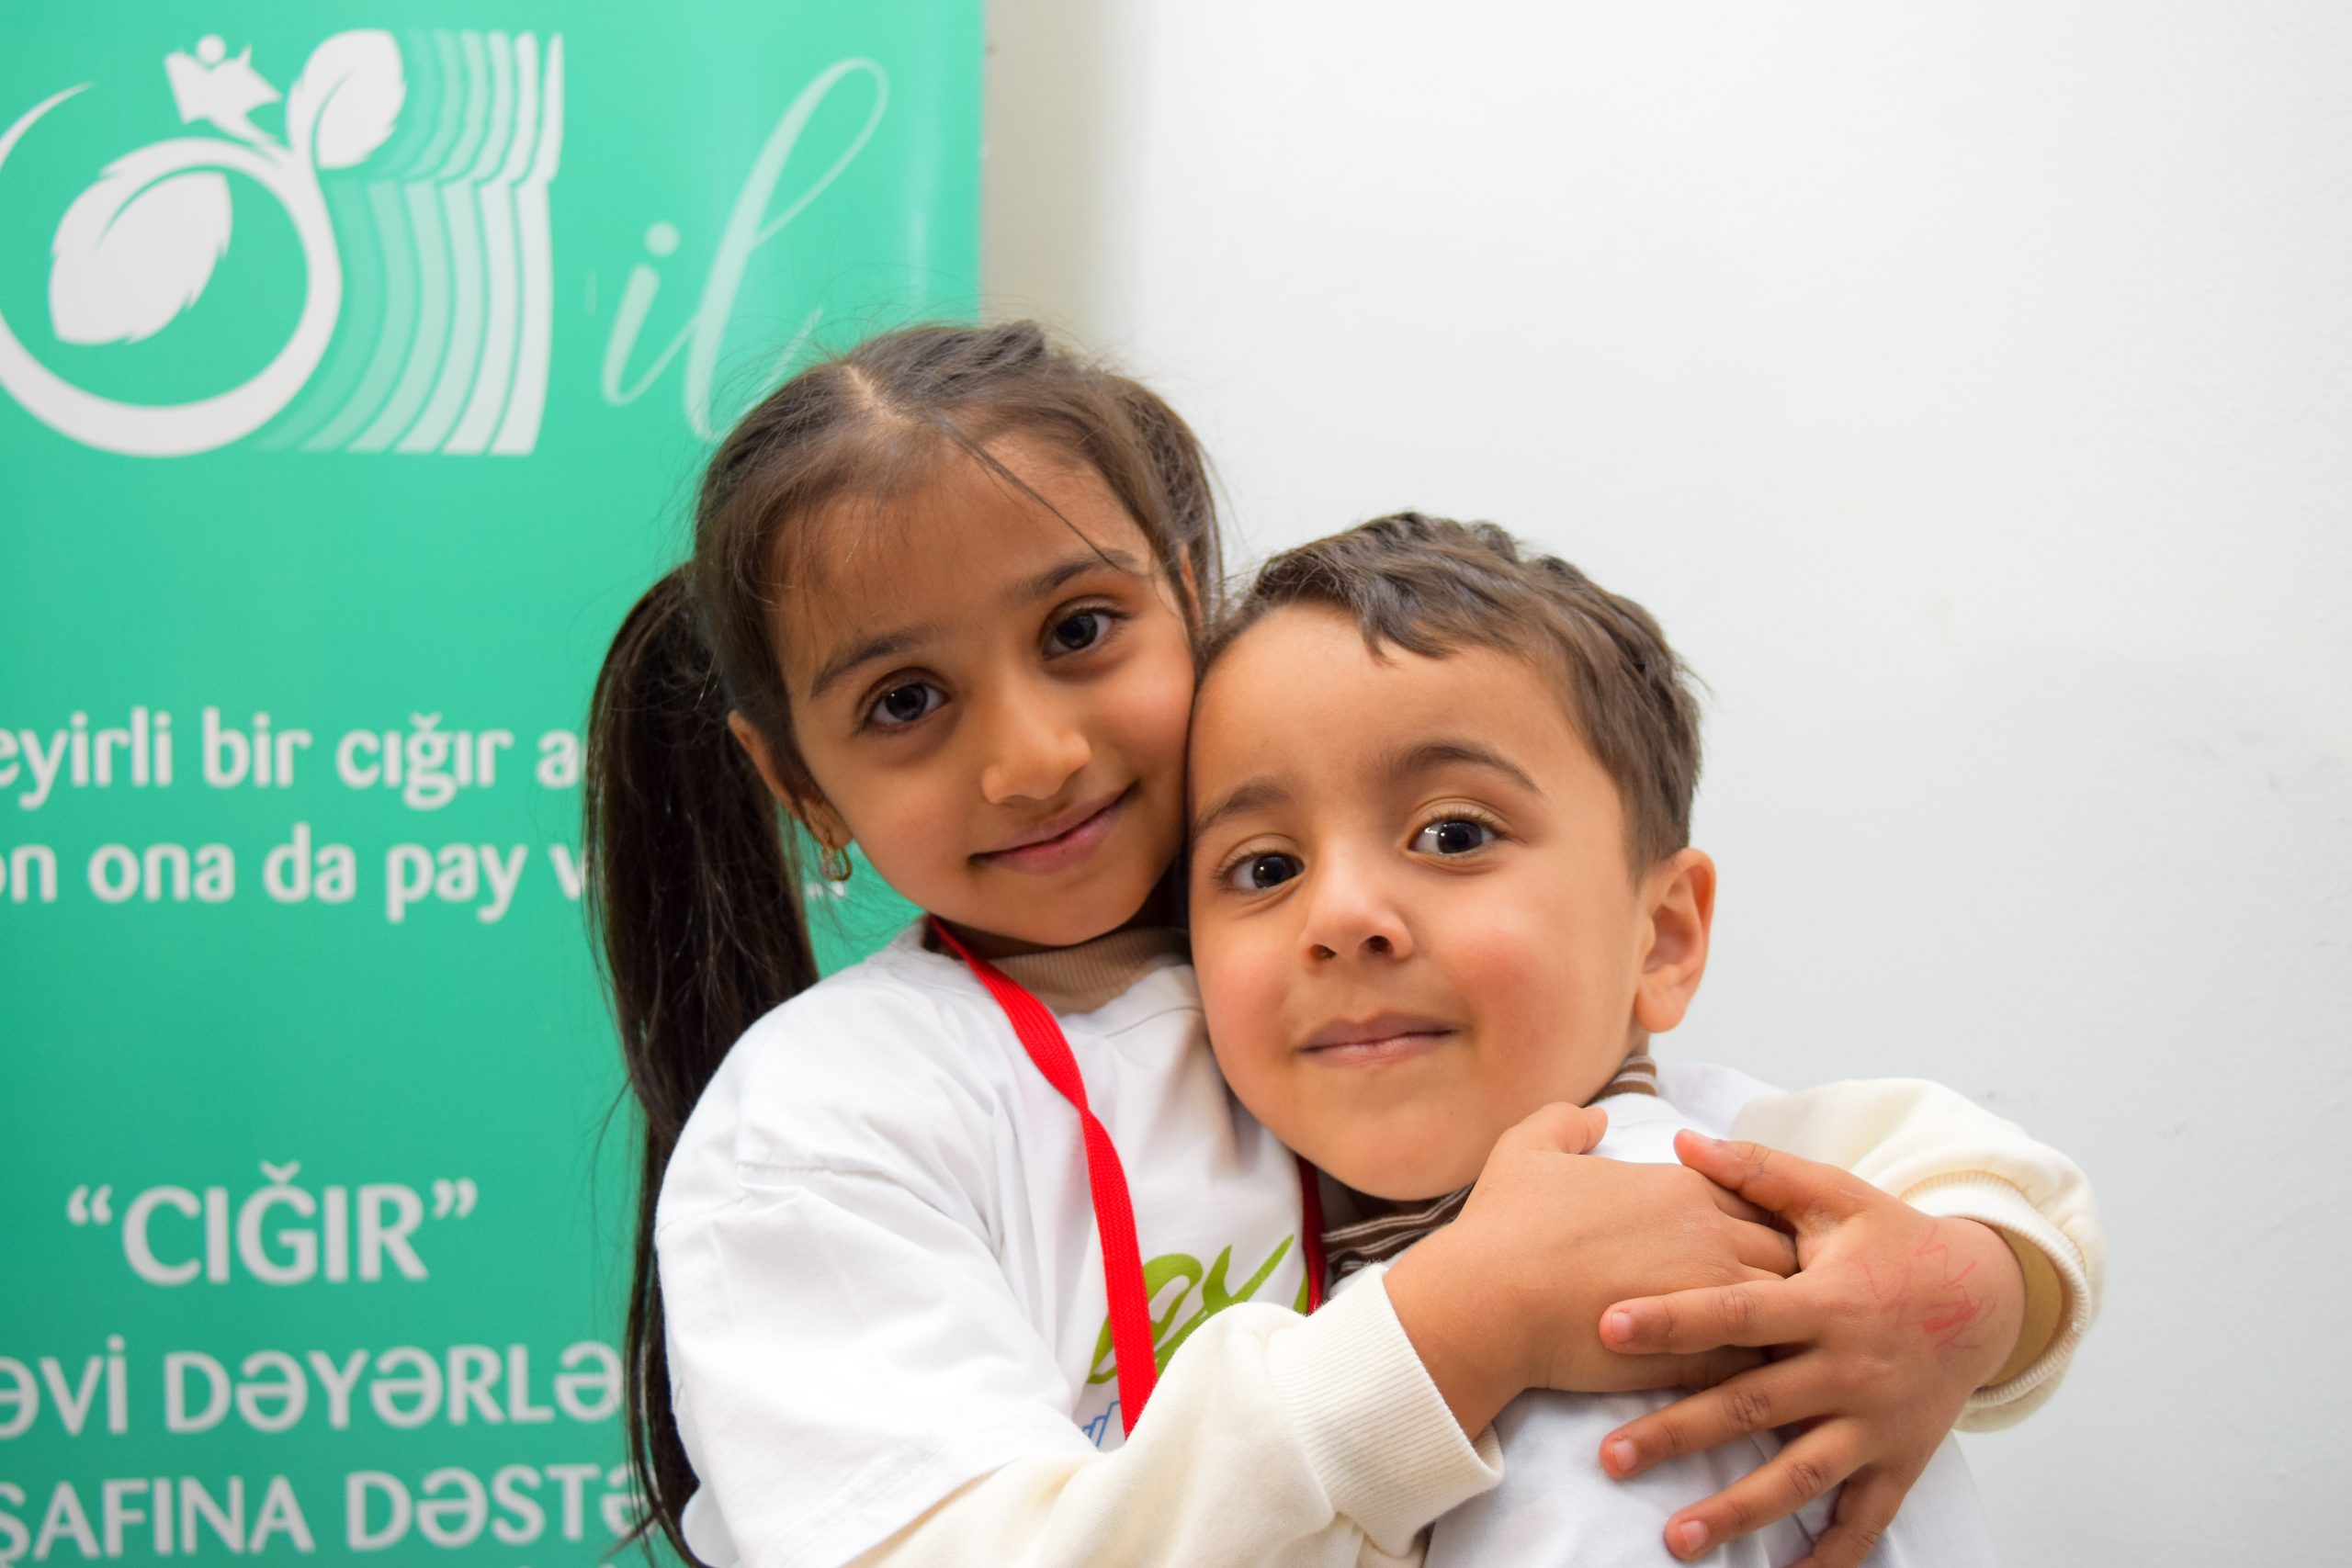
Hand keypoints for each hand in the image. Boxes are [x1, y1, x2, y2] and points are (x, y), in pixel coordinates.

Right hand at [1385, 1105, 1799, 1439]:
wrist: (1486, 1301)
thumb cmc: (1505, 1226)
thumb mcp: (1527, 1149)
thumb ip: (1567, 1122)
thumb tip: (1596, 1117)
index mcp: (1681, 1188)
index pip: (1758, 1196)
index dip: (1756, 1217)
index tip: (1743, 1237)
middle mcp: (1711, 1237)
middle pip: (1789, 1250)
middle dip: (1786, 1268)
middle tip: (1774, 1289)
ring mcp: (1712, 1298)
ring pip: (1789, 1306)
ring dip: (1782, 1318)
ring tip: (1768, 1335)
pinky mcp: (1701, 1356)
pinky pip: (1759, 1360)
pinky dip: (1759, 1365)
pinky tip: (1745, 1375)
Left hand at [1595, 1132, 2026, 1566]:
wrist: (1988, 1296)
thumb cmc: (1894, 1242)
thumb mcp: (1837, 1198)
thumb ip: (1760, 1173)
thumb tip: (1683, 1140)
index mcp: (1825, 1299)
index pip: (1737, 1311)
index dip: (1673, 1318)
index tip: (1608, 1325)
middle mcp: (1849, 1367)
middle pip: (1753, 1404)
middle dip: (1679, 1432)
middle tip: (1610, 1454)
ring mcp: (1876, 1422)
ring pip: (1800, 1473)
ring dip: (1739, 1509)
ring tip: (1675, 1537)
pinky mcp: (1900, 1461)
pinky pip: (1863, 1518)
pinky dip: (1828, 1554)